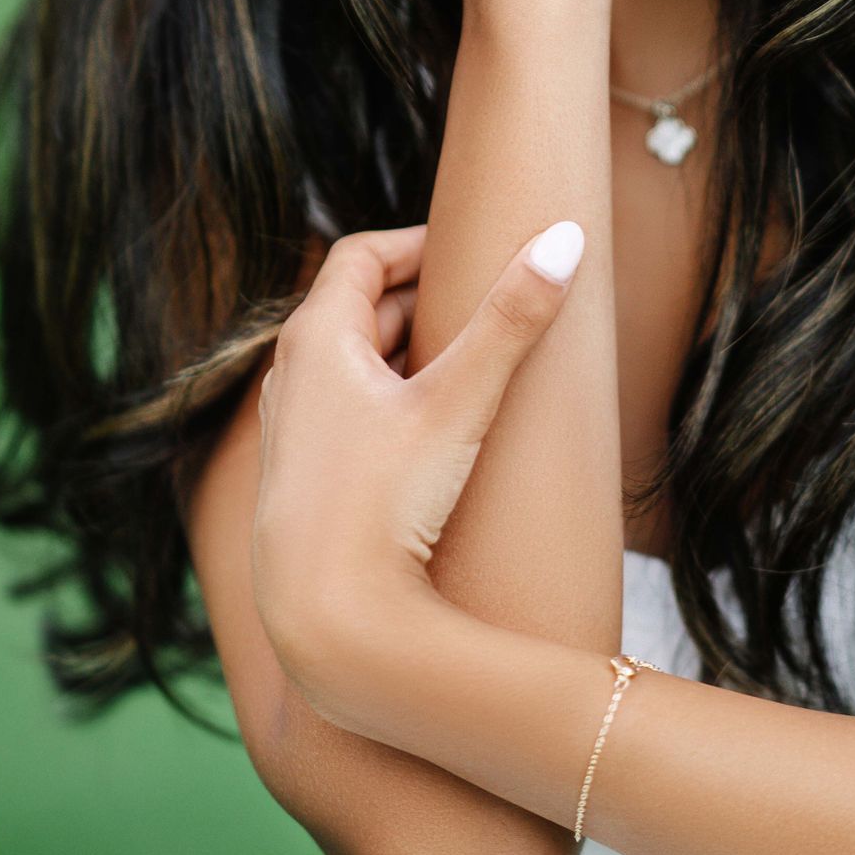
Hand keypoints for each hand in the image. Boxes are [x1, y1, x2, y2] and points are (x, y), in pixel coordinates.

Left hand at [250, 219, 586, 700]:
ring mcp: (290, 430)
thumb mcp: (458, 403)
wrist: (325, 616)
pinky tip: (428, 430)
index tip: (469, 246)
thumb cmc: (383, 502)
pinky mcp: (301, 480)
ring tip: (465, 360)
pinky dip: (387, 397)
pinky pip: (344, 411)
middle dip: (420, 296)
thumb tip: (565, 237)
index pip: (360, 255)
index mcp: (314, 339)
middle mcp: (289, 377)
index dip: (415, 242)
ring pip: (349, 363)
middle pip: (355, 307)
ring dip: (403, 349)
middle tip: (485, 299)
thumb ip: (511, 320)